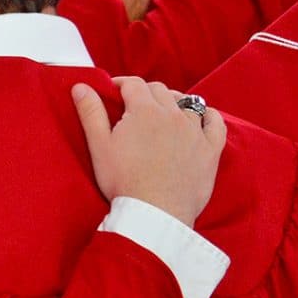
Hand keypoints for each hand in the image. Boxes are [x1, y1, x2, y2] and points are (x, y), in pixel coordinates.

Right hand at [73, 76, 225, 226]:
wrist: (155, 213)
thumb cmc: (123, 181)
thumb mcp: (99, 147)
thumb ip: (91, 113)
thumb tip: (81, 86)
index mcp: (144, 111)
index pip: (133, 84)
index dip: (121, 84)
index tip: (113, 92)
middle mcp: (173, 114)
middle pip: (160, 90)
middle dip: (145, 92)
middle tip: (133, 106)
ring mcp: (195, 131)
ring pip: (187, 102)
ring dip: (173, 102)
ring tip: (162, 113)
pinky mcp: (210, 150)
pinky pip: (216, 123)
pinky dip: (209, 116)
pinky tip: (201, 118)